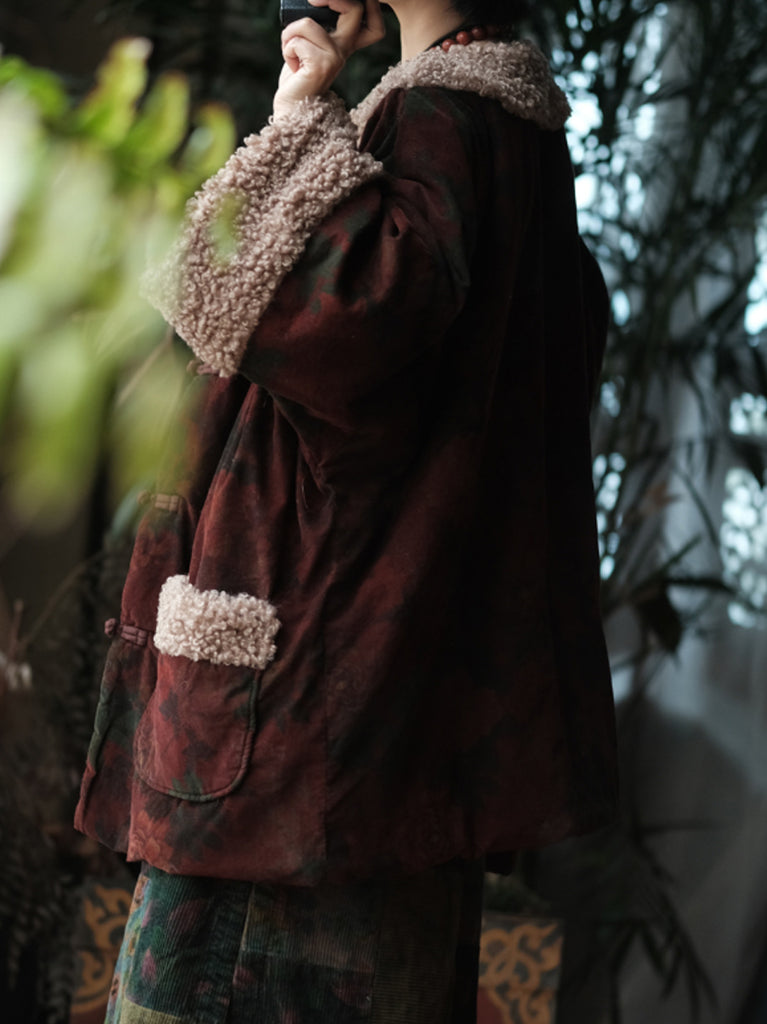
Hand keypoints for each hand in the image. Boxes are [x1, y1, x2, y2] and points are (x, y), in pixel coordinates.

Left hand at [273, 0, 384, 118]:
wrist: (293, 109)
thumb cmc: (298, 75)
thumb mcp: (311, 45)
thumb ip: (318, 26)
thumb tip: (313, 3)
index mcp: (346, 44)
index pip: (373, 23)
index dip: (370, 6)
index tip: (335, 3)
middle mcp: (345, 50)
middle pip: (355, 9)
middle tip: (312, 2)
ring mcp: (335, 58)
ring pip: (308, 23)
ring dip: (290, 33)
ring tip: (290, 50)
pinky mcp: (320, 66)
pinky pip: (296, 42)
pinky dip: (287, 50)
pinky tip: (293, 65)